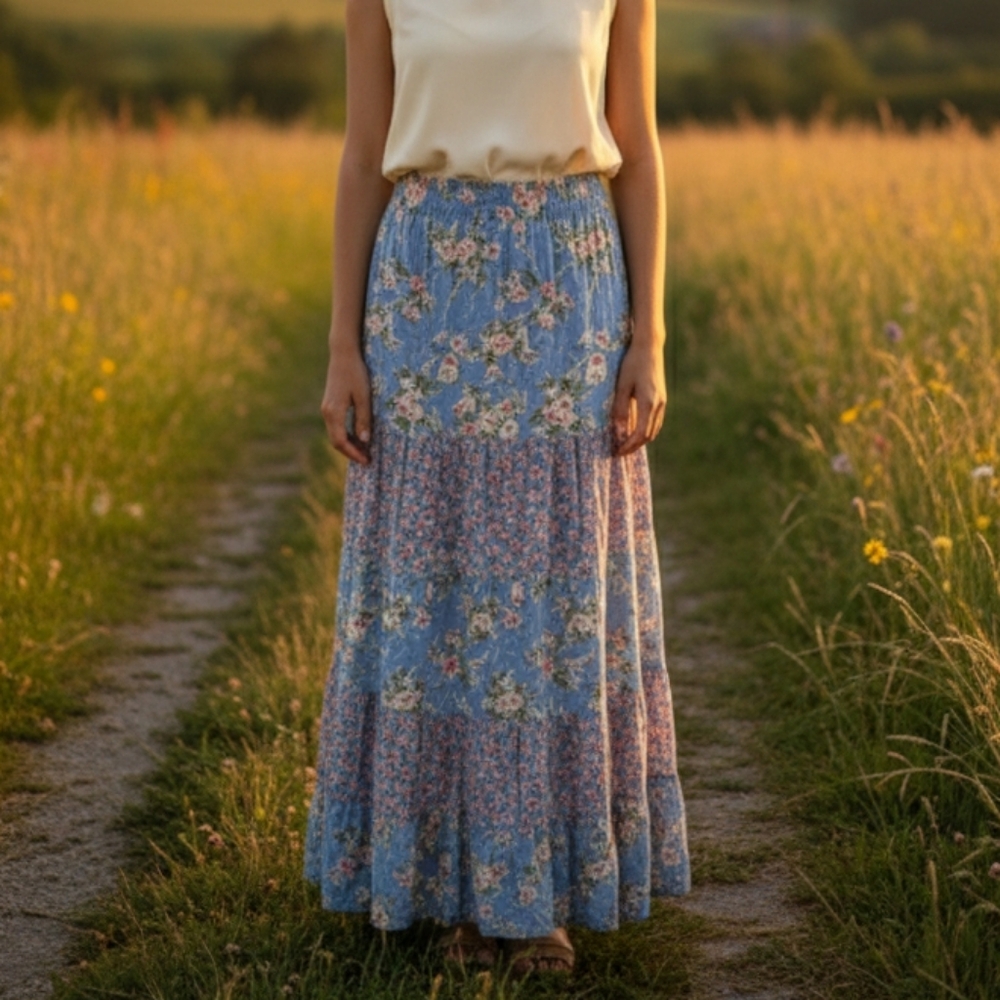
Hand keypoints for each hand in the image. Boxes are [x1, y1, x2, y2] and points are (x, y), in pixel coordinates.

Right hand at [320, 345, 372, 463]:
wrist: (343, 354)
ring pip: (335, 434)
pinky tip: (358, 436)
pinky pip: (336, 425)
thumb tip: (365, 441)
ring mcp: (327, 408)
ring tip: (365, 450)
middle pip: (336, 441)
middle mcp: (327, 412)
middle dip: (351, 452)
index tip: (367, 460)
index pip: (341, 441)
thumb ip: (363, 419)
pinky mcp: (330, 404)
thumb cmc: (356, 373)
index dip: (353, 453)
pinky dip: (346, 434)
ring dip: (349, 444)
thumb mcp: (364, 397)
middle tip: (367, 459)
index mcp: (334, 412)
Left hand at [610, 335, 666, 455]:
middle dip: (635, 446)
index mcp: (648, 403)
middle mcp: (658, 404)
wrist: (649, 346)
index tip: (618, 451)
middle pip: (649, 435)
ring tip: (626, 443)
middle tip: (620, 451)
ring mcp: (662, 401)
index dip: (629, 445)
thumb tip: (618, 427)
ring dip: (641, 439)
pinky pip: (656, 420)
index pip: (640, 433)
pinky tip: (635, 429)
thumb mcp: (622, 384)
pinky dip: (646, 429)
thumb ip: (620, 407)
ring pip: (654, 429)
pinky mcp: (662, 397)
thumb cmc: (633, 363)